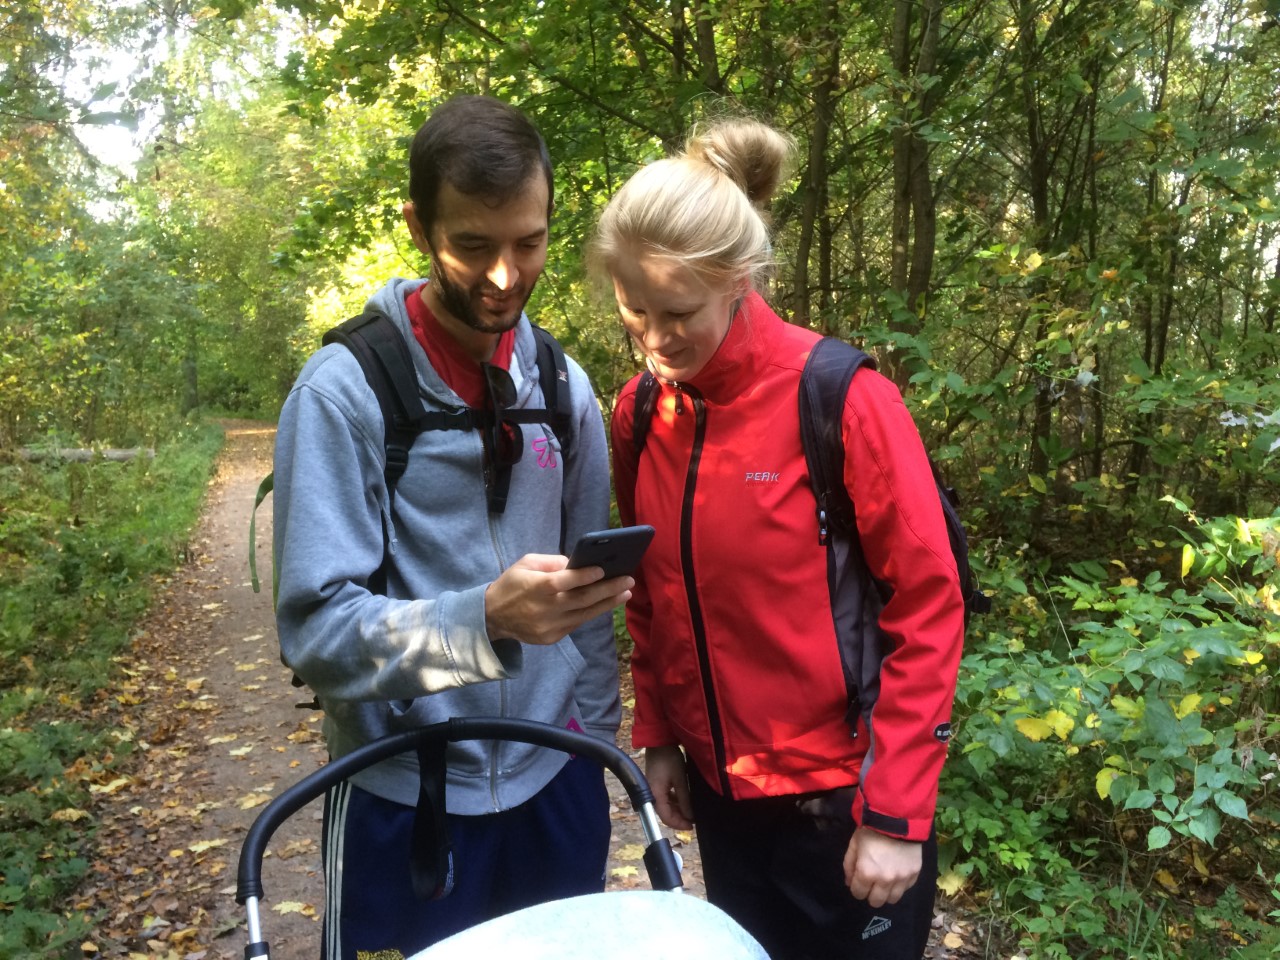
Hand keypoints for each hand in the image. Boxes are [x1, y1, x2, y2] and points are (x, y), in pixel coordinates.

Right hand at [484, 553, 631, 645]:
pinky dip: (591, 612)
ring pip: (584, 615)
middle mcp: (543, 609)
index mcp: (535, 587)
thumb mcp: (525, 564)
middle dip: (607, 589)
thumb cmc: (512, 584)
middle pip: (581, 599)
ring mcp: (548, 626)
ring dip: (607, 603)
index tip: (603, 569)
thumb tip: (578, 563)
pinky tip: (605, 603)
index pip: (563, 582)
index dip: (583, 576)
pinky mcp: (551, 638)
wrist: (492, 618)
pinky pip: (576, 624)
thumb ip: (551, 562)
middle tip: (628, 580)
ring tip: (625, 593)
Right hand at [645, 746, 693, 829]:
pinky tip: (684, 801)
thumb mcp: (680, 779)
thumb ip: (684, 799)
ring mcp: (653, 789)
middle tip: (694, 820)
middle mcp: (651, 795)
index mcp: (655, 795)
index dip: (679, 824)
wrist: (659, 741)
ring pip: (665, 806)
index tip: (692, 826)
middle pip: (665, 813)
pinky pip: (665, 798)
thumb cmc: (669, 758)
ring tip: (691, 812)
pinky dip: (674, 801)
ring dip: (677, 810)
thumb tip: (690, 816)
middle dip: (679, 818)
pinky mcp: (655, 784)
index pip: (666, 818)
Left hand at [842, 826, 921, 907]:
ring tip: (885, 881)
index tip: (858, 881)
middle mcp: (885, 880)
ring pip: (892, 899)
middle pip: (876, 901)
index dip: (856, 888)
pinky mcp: (915, 874)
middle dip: (870, 894)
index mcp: (867, 872)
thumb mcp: (854, 844)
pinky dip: (900, 885)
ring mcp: (902, 879)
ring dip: (886, 892)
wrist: (898, 818)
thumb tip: (850, 882)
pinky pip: (906, 889)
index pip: (858, 893)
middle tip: (871, 883)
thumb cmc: (871, 829)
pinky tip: (897, 873)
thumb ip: (849, 865)